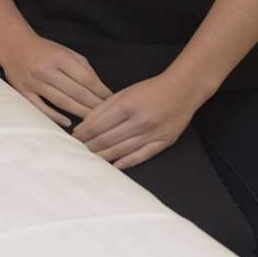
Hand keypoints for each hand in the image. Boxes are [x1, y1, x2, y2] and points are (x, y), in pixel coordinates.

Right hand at [0, 33, 113, 127]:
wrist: (13, 45)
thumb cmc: (45, 50)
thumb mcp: (66, 51)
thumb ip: (83, 67)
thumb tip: (100, 89)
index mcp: (60, 57)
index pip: (86, 78)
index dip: (100, 91)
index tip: (111, 101)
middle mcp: (46, 69)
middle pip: (76, 92)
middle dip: (93, 105)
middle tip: (107, 116)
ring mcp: (33, 82)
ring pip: (61, 101)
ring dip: (79, 112)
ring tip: (93, 121)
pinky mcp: (23, 91)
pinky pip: (41, 107)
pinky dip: (55, 116)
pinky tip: (68, 122)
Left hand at [71, 70, 209, 169]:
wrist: (183, 90)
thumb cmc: (151, 90)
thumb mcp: (125, 92)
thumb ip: (105, 107)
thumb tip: (85, 124)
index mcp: (128, 105)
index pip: (98, 124)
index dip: (83, 133)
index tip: (74, 138)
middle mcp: (139, 121)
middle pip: (108, 139)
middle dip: (90, 146)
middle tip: (78, 151)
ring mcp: (152, 133)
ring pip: (122, 150)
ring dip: (104, 156)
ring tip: (91, 159)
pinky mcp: (163, 142)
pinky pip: (142, 155)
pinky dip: (127, 162)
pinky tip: (115, 166)